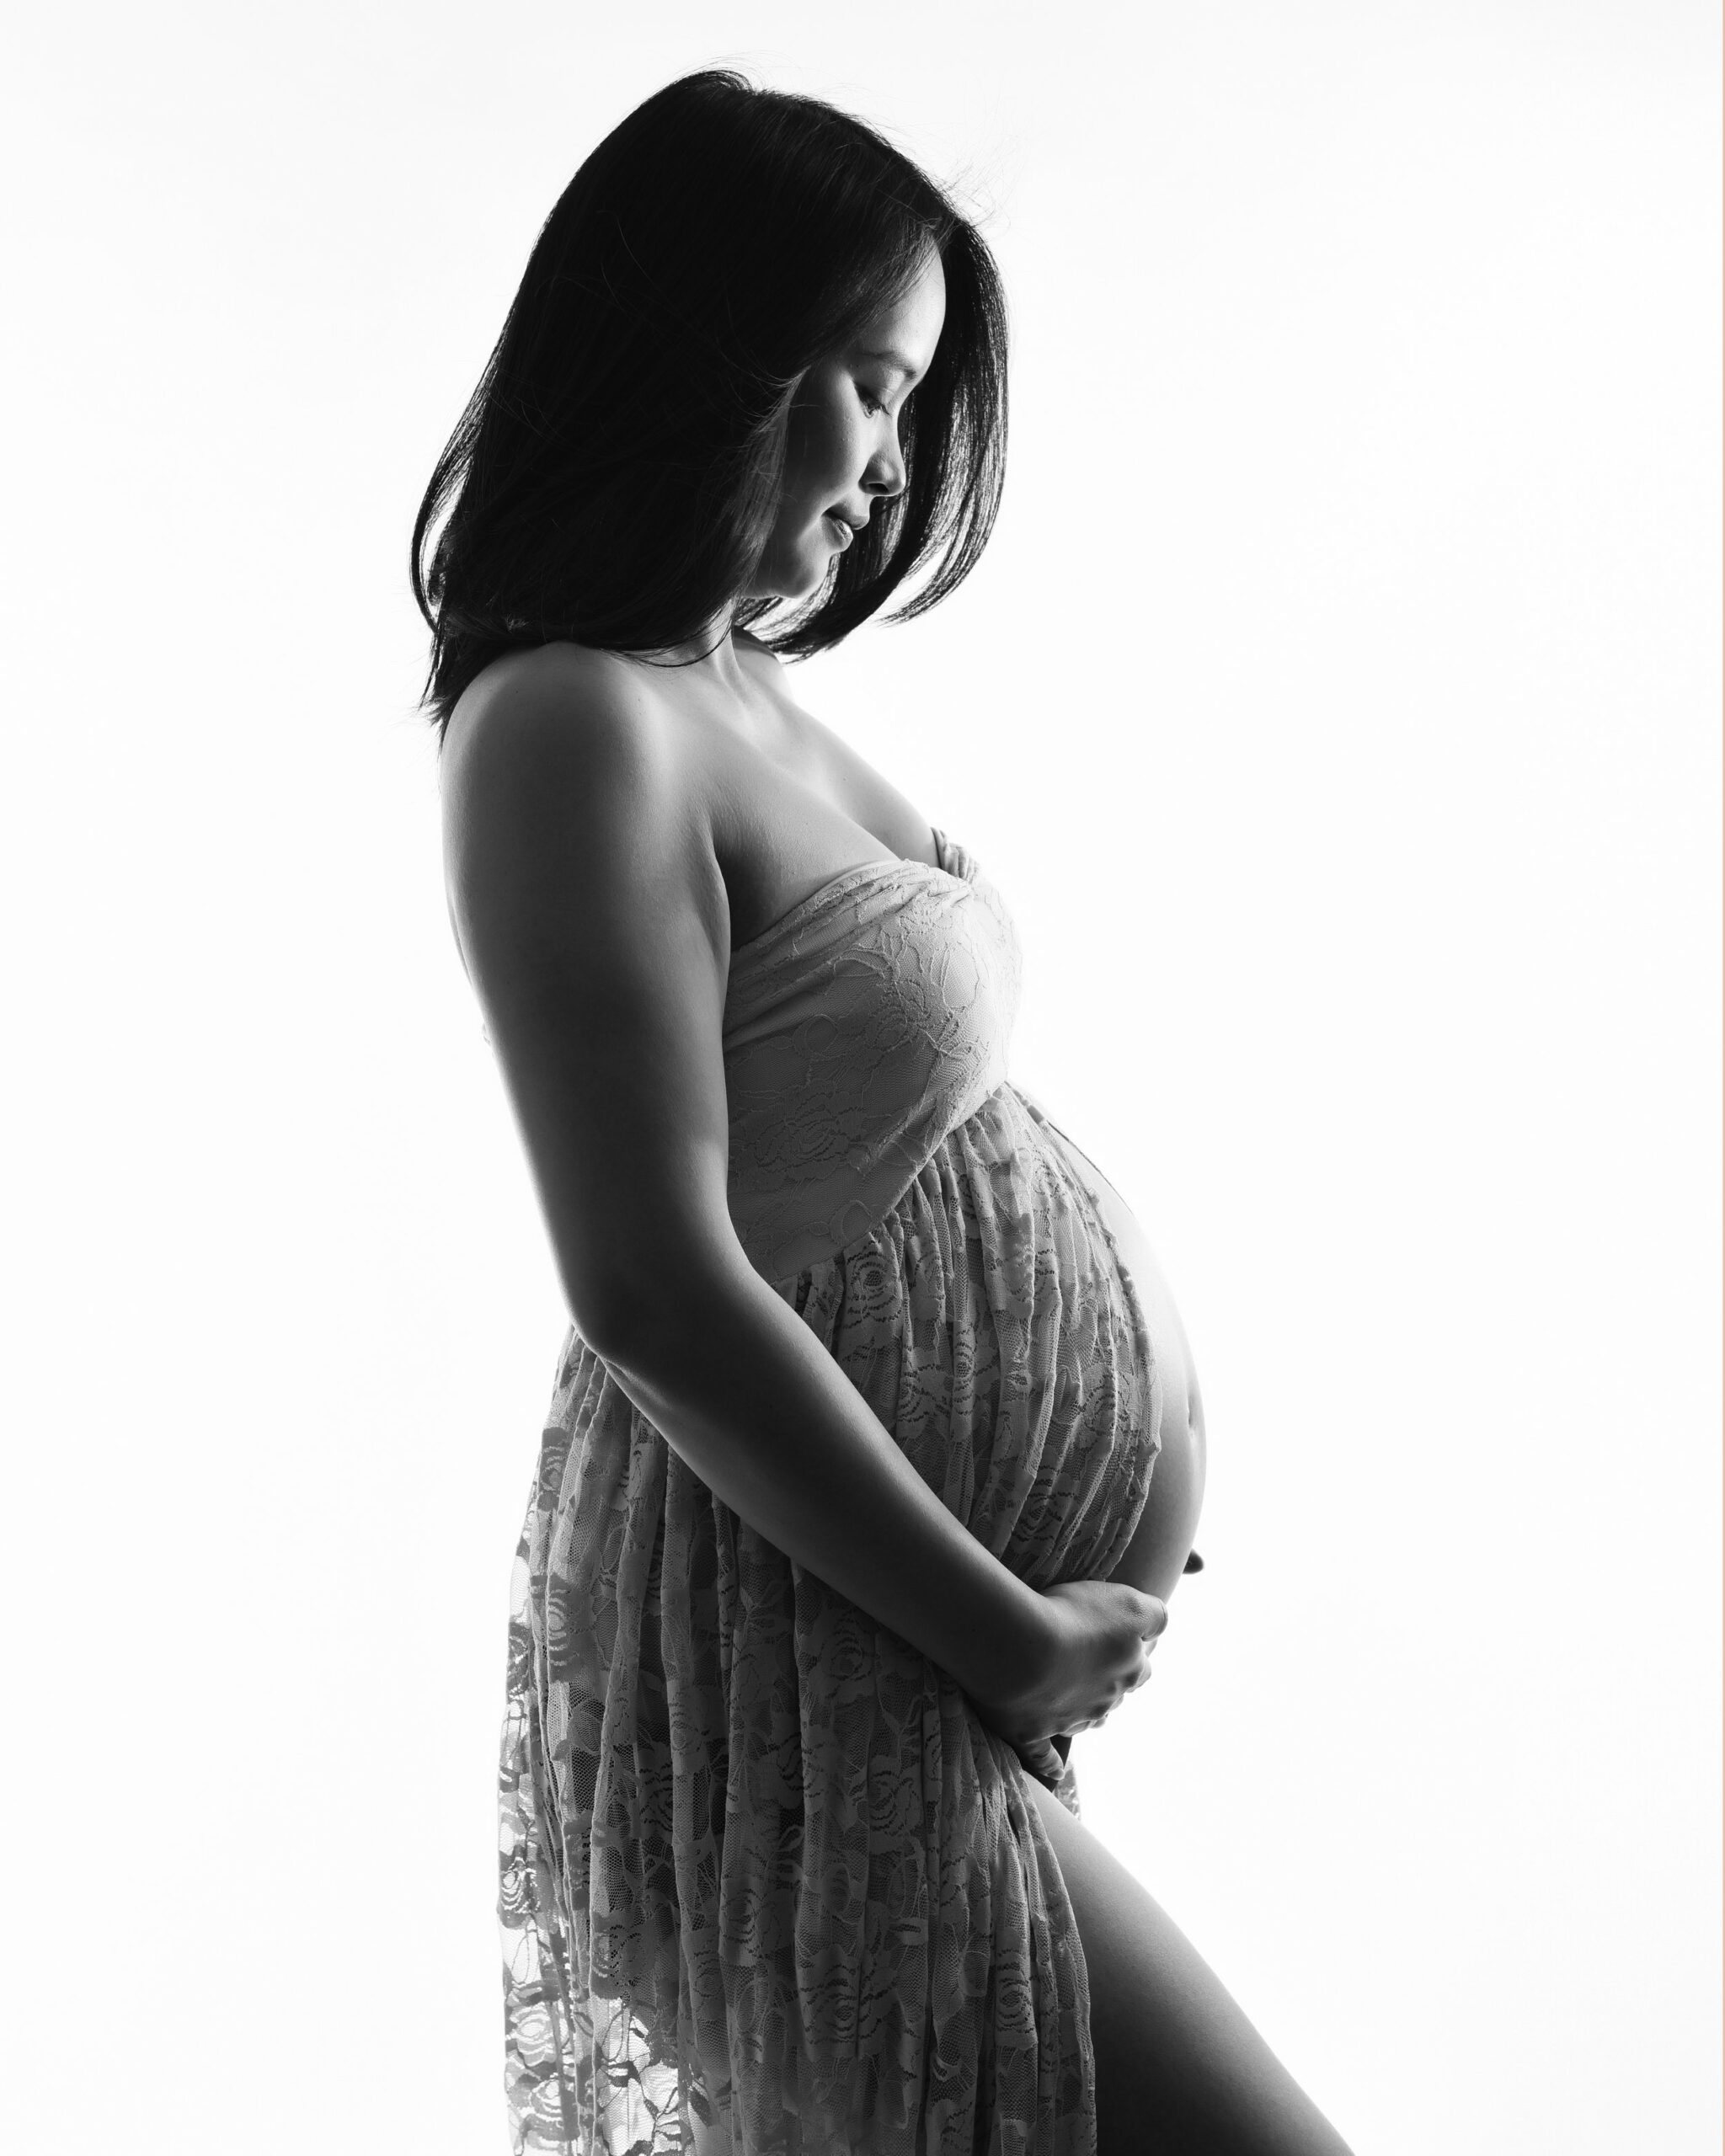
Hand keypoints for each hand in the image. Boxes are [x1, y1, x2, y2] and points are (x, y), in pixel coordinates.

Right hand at [971, 1578, 1166, 1753]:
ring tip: (1068, 1698)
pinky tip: (1056, 1770)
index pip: (1140, 1668)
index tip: (1117, 1643)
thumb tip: (1161, 1627)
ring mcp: (1068, 1720)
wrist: (1023, 1650)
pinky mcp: (1032, 1734)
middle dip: (1106, 1684)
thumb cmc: (1074, 1619)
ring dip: (1081, 1712)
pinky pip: (1044, 1756)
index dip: (1130, 1655)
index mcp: (1128, 1671)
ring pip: (1085, 1721)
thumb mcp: (1128, 1603)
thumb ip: (1153, 1616)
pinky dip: (1050, 1763)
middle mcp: (1104, 1701)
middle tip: (1088, 1665)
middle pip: (1113, 1696)